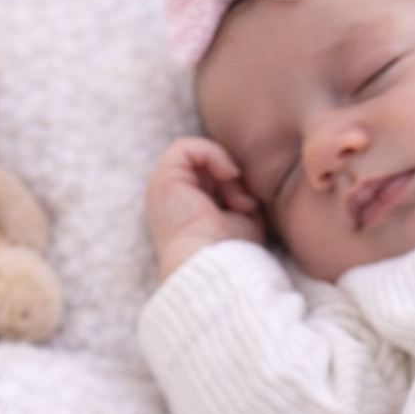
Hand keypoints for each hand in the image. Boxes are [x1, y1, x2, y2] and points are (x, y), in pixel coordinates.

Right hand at [146, 137, 265, 280]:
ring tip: (237, 198)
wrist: (215, 266)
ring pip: (198, 155)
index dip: (234, 184)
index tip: (251, 207)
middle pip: (206, 166)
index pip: (210, 179)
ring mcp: (163, 187)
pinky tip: (229, 175)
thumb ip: (240, 193)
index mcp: (185, 208)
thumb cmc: (232, 252)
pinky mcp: (163, 178)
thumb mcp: (243, 218)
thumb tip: (238, 173)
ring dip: (224, 169)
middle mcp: (171, 197)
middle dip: (232, 179)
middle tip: (246, 204)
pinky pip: (187, 148)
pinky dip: (213, 155)